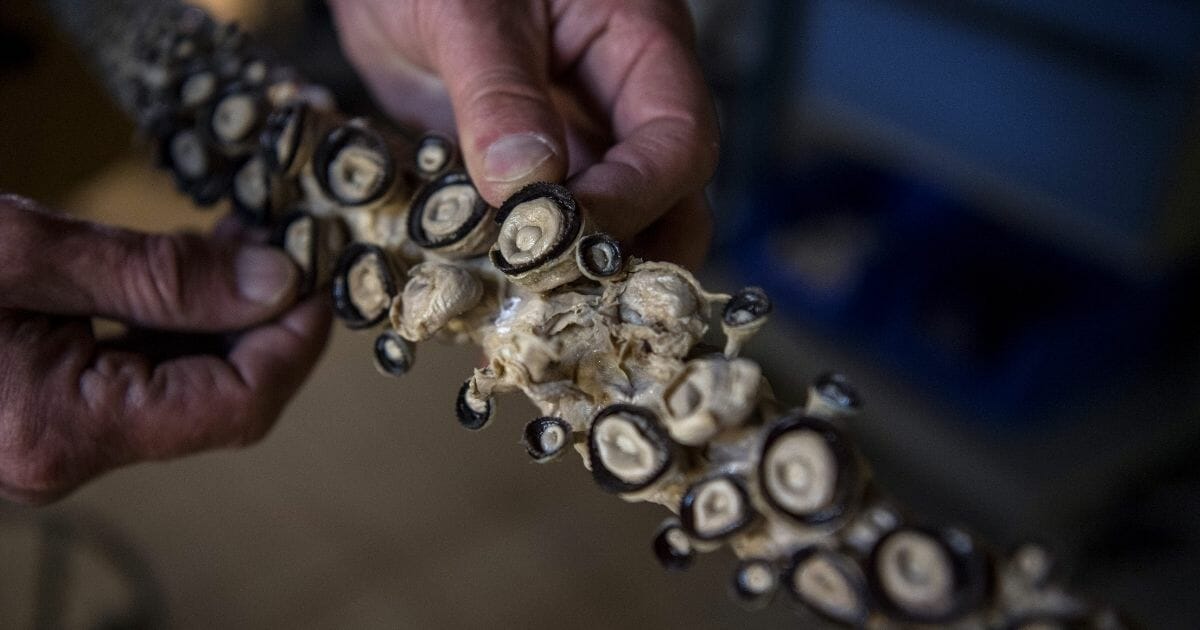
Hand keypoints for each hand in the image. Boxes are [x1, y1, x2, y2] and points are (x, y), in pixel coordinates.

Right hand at [0, 194, 330, 503]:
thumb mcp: (26, 255)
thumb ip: (159, 275)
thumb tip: (278, 283)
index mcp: (65, 430)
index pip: (238, 405)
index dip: (295, 341)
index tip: (320, 276)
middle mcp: (68, 455)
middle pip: (222, 398)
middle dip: (268, 319)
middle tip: (292, 244)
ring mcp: (60, 442)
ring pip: (188, 386)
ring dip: (227, 314)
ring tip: (250, 242)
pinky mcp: (53, 416)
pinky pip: (144, 376)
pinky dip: (180, 322)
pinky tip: (200, 267)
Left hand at [328, 0, 718, 267]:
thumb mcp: (463, 13)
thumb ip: (496, 92)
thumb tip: (526, 184)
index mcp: (639, 43)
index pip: (676, 140)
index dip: (633, 197)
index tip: (566, 236)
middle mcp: (623, 100)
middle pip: (671, 200)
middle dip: (629, 256)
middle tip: (564, 298)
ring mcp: (580, 140)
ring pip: (617, 226)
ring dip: (580, 272)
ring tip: (529, 308)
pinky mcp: (533, 172)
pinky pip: (551, 228)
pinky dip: (529, 265)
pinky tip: (494, 289)